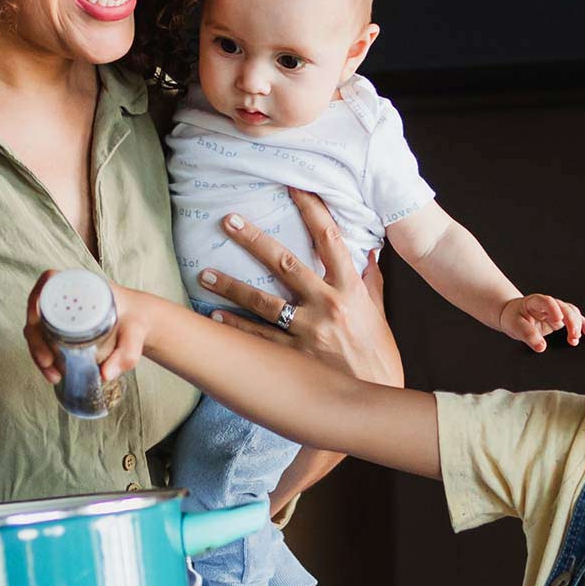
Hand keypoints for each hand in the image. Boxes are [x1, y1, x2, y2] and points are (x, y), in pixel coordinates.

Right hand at [24, 272, 148, 385]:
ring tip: (53, 374)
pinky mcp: (63, 328)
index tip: (36, 320)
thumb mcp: (136, 332)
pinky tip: (53, 374)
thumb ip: (127, 352)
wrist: (141, 323)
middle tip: (48, 362)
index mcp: (82, 285)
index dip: (37, 296)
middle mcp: (68, 297)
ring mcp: (63, 313)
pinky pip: (45, 340)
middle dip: (36, 339)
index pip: (49, 281)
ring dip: (38, 352)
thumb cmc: (137, 319)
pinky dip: (45, 357)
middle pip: (38, 311)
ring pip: (38, 330)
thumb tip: (105, 374)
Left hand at [196, 190, 402, 386]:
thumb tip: (369, 252)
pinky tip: (214, 317)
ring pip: (263, 302)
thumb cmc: (380, 353)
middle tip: (229, 220)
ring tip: (204, 273)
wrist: (378, 399)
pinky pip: (258, 339)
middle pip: (286, 263)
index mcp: (351, 288)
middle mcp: (328, 305)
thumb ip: (370, 281)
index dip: (311, 209)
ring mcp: (309, 331)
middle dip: (255, 240)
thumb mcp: (379, 312)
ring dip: (231, 285)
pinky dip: (235, 327)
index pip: (330, 238)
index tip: (292, 186)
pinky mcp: (294, 357)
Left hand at [498, 294, 584, 352]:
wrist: (514, 315)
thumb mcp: (514, 326)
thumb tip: (541, 347)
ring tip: (575, 339)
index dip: (554, 309)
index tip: (559, 320)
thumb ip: (528, 334)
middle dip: (571, 320)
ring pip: (571, 312)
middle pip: (563, 307)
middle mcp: (548, 304)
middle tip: (573, 335)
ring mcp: (556, 310)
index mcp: (534, 302)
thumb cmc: (513, 318)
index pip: (546, 302)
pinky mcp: (561, 318)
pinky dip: (583, 325)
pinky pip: (575, 319)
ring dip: (577, 324)